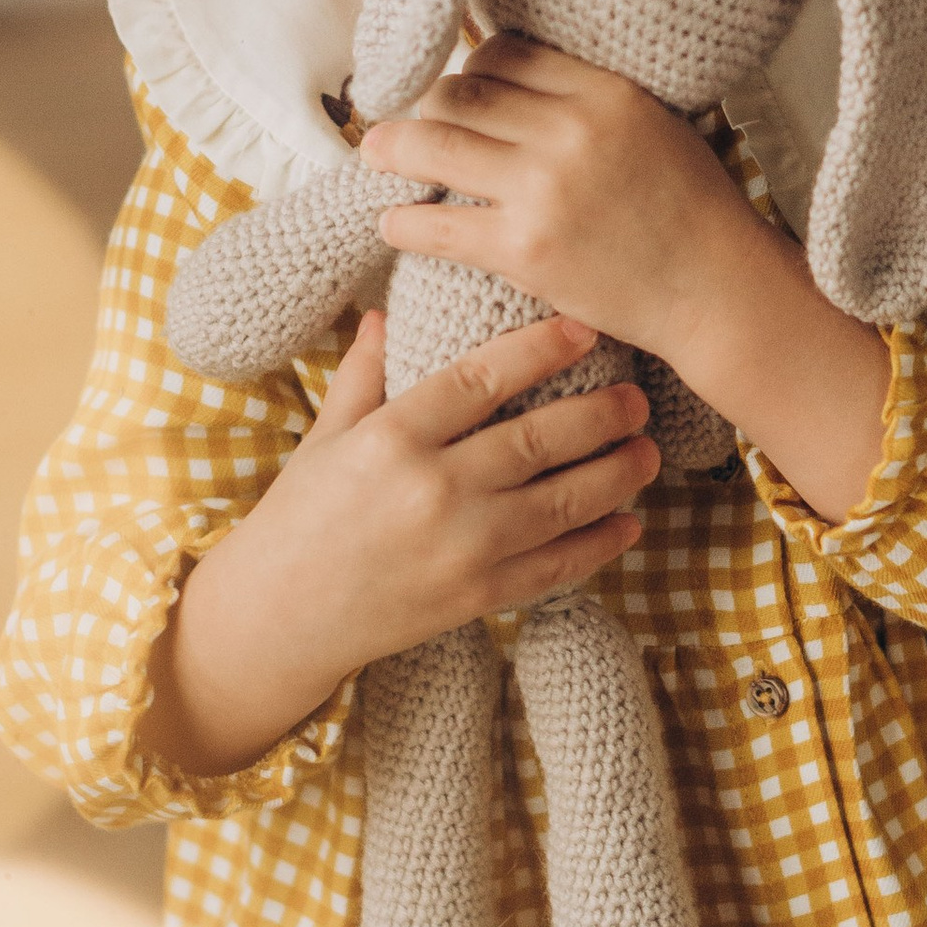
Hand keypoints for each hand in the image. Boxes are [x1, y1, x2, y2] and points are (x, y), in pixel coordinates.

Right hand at [142, 308, 658, 779]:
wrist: (278, 617)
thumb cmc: (299, 518)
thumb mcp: (325, 437)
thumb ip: (364, 374)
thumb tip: (385, 310)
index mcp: (391, 439)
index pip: (481, 379)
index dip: (540, 349)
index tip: (584, 329)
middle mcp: (432, 490)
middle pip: (537, 440)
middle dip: (600, 413)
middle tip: (637, 395)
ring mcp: (459, 548)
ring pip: (561, 503)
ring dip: (615, 475)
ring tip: (647, 452)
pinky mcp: (475, 597)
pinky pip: (553, 568)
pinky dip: (598, 545)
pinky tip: (628, 523)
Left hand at [366, 38, 897, 525]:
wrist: (716, 291)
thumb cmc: (692, 209)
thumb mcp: (655, 124)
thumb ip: (591, 98)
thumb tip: (521, 75)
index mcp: (605, 92)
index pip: (504, 54)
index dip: (470, 70)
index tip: (460, 90)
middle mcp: (571, 131)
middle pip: (461, 93)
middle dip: (426, 107)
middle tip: (404, 124)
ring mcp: (544, 191)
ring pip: (435, 145)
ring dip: (392, 150)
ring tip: (376, 156)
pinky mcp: (524, 251)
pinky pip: (437, 225)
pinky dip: (402, 221)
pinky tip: (392, 222)